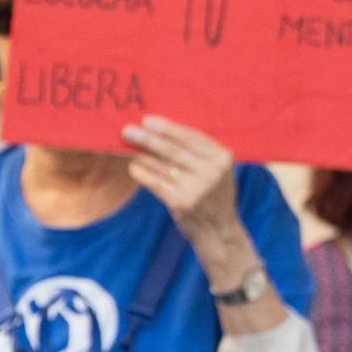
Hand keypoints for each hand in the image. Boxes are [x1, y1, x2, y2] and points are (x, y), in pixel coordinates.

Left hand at [122, 116, 241, 247]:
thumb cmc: (213, 195)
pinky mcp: (182, 202)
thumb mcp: (218, 171)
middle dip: (148, 138)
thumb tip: (161, 131)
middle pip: (174, 149)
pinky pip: (156, 182)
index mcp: (223, 157)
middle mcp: (212, 171)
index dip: (167, 128)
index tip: (147, 121)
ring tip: (128, 146)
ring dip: (142, 154)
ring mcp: (197, 187)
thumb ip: (199, 152)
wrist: (219, 230)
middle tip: (128, 130)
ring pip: (162, 165)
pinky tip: (133, 166)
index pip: (191, 137)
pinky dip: (142, 173)